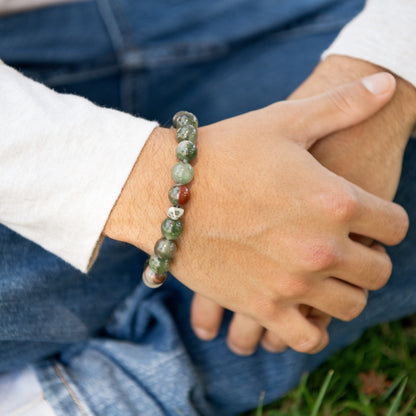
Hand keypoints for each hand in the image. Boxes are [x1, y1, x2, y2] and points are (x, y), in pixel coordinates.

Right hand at [105, 73, 408, 353]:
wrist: (162, 190)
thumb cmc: (223, 152)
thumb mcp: (283, 120)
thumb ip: (342, 103)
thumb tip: (385, 82)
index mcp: (336, 201)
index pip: (397, 226)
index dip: (385, 220)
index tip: (366, 217)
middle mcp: (321, 247)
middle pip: (380, 270)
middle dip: (370, 256)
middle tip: (347, 245)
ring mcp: (291, 283)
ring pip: (351, 305)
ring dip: (345, 291)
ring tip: (325, 274)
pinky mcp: (260, 306)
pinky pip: (307, 338)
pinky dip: (312, 328)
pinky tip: (302, 308)